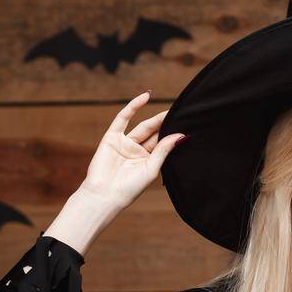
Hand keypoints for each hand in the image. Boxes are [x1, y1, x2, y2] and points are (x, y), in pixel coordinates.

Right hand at [78, 91, 186, 210]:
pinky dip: (133, 107)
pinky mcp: (111, 137)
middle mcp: (137, 151)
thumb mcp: (151, 168)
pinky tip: (145, 96)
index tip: (188, 125)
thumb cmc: (129, 188)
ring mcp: (124, 143)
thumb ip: (164, 150)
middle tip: (181, 113)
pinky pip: (123, 118)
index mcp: (148, 161)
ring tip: (170, 109)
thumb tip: (181, 135)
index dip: (173, 134)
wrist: (104, 195)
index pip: (163, 143)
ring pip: (143, 126)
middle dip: (166, 124)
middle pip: (155, 133)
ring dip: (156, 118)